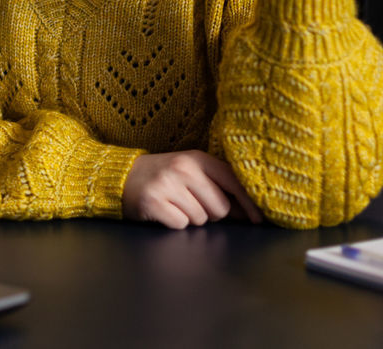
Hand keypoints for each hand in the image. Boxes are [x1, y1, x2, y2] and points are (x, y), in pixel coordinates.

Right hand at [122, 150, 261, 229]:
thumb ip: (218, 186)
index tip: (259, 219)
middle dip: (211, 213)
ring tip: (176, 205)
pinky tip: (165, 211)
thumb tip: (248, 210)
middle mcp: (183, 168)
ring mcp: (167, 184)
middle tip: (193, 203)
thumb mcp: (191, 171)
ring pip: (201, 219)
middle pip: (220, 208)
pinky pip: (180, 225)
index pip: (233, 181)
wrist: (123, 176)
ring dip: (191, 218)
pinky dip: (175, 223)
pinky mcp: (152, 202)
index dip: (249, 203)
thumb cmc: (165, 176)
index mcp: (197, 158)